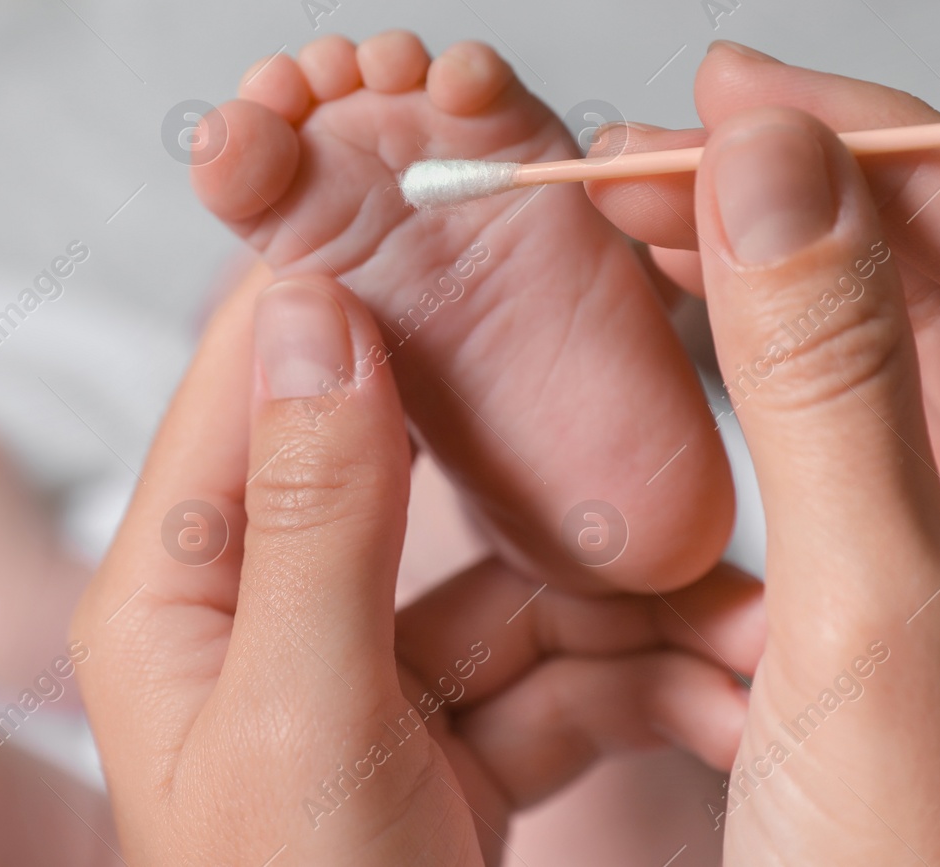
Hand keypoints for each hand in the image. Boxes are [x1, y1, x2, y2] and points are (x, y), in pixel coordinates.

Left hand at [72, 265, 760, 864]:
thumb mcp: (300, 721)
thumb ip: (316, 512)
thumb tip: (321, 305)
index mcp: (181, 583)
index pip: (264, 371)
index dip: (361, 279)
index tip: (472, 201)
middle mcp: (269, 607)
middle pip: (421, 470)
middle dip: (553, 466)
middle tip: (667, 419)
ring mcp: (371, 673)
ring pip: (519, 578)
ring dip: (638, 607)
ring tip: (758, 630)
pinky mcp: (452, 738)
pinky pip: (557, 673)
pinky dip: (645, 687)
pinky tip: (733, 701)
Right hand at [590, 45, 939, 863]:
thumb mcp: (879, 632)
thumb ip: (827, 384)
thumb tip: (765, 161)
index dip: (891, 157)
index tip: (737, 96)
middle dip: (801, 209)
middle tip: (647, 146)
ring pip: (885, 359)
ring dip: (759, 280)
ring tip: (634, 207)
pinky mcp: (904, 594)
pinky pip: (832, 443)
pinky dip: (742, 381)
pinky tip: (668, 323)